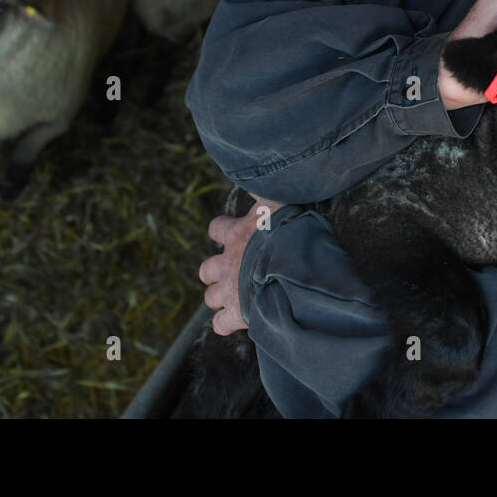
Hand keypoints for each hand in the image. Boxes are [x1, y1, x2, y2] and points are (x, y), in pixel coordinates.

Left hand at [199, 195, 284, 334]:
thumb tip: (261, 171)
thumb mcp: (278, 203)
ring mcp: (229, 290)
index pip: (216, 229)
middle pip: (206, 270)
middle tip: (234, 275)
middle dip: (216, 273)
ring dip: (220, 299)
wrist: (291, 266)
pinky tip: (239, 324)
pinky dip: (225, 325)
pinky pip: (219, 325)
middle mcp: (227, 262)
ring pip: (210, 298)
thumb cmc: (288, 232)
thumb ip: (266, 191)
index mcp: (236, 234)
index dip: (222, 232)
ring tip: (238, 300)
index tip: (232, 234)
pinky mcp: (236, 314)